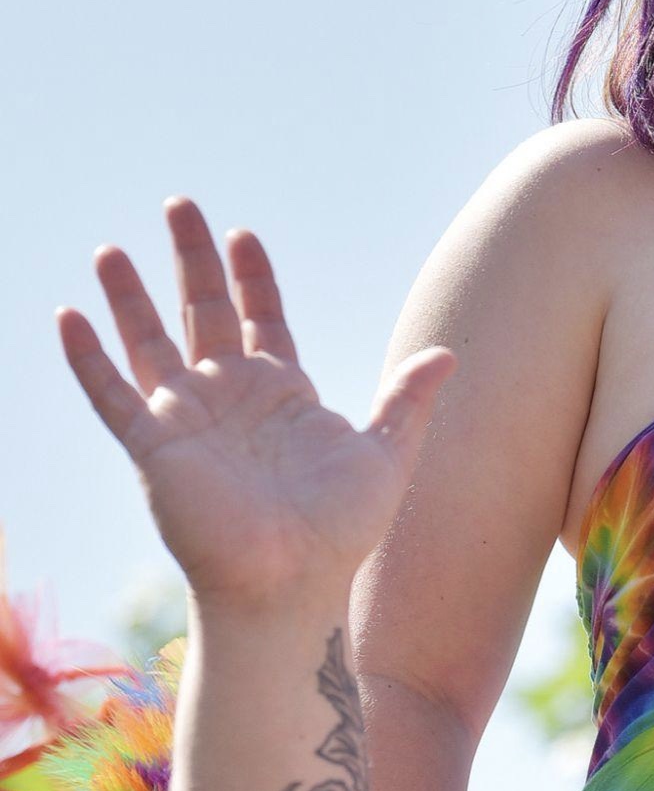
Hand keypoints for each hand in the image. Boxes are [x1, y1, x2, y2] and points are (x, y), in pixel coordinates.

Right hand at [57, 199, 454, 610]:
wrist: (294, 586)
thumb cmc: (341, 533)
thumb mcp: (387, 455)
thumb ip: (409, 400)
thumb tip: (448, 354)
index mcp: (283, 394)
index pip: (261, 318)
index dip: (251, 277)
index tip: (243, 234)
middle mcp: (230, 400)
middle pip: (202, 313)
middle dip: (191, 260)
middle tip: (178, 204)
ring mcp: (188, 421)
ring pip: (149, 343)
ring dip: (128, 297)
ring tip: (110, 249)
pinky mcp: (154, 448)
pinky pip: (112, 395)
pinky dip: (88, 358)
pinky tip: (68, 317)